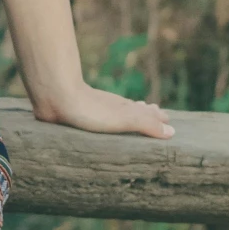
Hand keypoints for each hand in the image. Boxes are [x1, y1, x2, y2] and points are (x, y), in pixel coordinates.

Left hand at [30, 83, 174, 140]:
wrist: (57, 97)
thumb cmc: (91, 110)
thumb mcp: (125, 118)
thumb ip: (147, 124)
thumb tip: (172, 132)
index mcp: (125, 109)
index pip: (147, 113)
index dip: (156, 117)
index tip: (167, 118)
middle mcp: (112, 108)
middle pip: (133, 111)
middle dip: (145, 115)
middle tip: (155, 116)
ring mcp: (95, 110)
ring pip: (115, 114)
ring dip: (126, 118)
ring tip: (131, 121)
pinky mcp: (78, 116)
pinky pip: (97, 121)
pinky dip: (106, 123)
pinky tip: (98, 126)